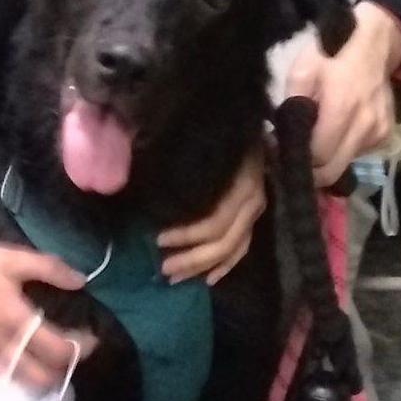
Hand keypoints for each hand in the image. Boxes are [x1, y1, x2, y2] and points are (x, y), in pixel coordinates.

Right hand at [0, 234, 90, 391]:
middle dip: (63, 370)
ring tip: (50, 356)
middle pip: (42, 379)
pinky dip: (19, 372)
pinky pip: (1, 375)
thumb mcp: (14, 257)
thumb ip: (51, 269)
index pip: (57, 351)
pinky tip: (24, 354)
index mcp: (15, 319)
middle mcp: (1, 345)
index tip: (91, 338)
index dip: (81, 349)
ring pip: (21, 383)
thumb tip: (81, 281)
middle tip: (72, 351)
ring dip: (41, 375)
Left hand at [157, 142, 267, 284]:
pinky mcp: (256, 218)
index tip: (157, 238)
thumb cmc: (222, 131)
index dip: (187, 235)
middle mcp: (253, 202)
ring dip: (204, 267)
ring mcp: (257, 212)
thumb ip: (181, 160)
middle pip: (224, 243)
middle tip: (164, 268)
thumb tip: (144, 175)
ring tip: (175, 278)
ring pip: (232, 250)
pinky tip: (208, 279)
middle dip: (192, 259)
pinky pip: (243, 249)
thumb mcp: (206, 141)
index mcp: (241, 184)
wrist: (253, 121)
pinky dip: (226, 266)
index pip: (215, 222)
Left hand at [285, 2, 400, 187]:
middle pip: (332, 171)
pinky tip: (337, 128)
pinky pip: (358, 153)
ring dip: (328, 157)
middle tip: (295, 154)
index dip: (297, 157)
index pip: (317, 157)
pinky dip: (344, 148)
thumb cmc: (332, 52)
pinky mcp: (386, 134)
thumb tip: (281, 138)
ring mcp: (380, 133)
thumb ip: (292, 105)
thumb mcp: (301, 71)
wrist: (374, 42)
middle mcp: (365, 126)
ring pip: (345, 164)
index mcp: (342, 108)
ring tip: (316, 136)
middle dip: (311, 168)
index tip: (282, 150)